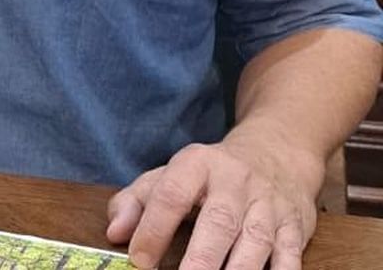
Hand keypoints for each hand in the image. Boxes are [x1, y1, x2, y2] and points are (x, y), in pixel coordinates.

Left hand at [106, 129, 321, 269]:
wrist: (276, 153)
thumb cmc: (211, 175)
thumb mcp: (170, 174)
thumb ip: (136, 201)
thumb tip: (115, 233)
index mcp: (197, 165)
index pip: (171, 196)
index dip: (153, 229)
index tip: (139, 261)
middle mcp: (235, 183)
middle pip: (218, 223)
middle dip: (201, 260)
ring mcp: (269, 206)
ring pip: (256, 242)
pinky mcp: (296, 228)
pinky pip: (290, 258)